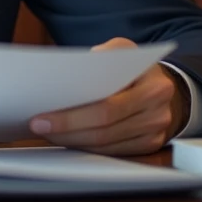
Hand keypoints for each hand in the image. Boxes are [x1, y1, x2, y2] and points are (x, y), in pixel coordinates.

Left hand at [27, 37, 189, 155]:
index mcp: (153, 86)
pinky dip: (87, 147)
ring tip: (46, 133)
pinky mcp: (148, 146)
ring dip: (72, 141)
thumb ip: (103, 54)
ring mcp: (155, 133)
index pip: (107, 108)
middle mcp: (157, 113)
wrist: (163, 85)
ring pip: (106, 145)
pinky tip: (67, 139)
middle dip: (66, 130)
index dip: (71, 116)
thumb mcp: (123, 49)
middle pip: (104, 130)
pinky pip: (112, 152)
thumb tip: (72, 70)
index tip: (41, 115)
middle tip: (37, 126)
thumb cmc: (133, 66)